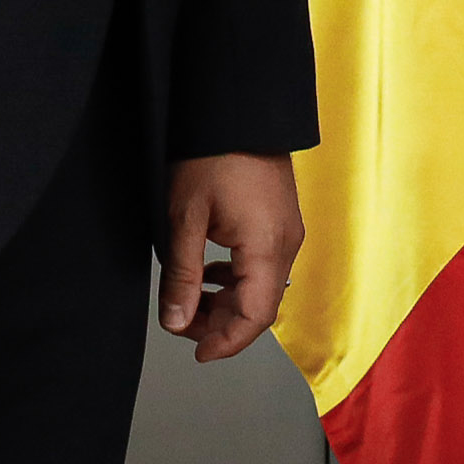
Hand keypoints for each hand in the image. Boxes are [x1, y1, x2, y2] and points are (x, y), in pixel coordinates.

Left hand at [160, 150, 301, 361]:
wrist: (238, 110)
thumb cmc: (213, 155)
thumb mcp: (185, 219)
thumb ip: (182, 276)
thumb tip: (176, 322)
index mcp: (267, 248)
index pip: (255, 316)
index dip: (226, 342)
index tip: (197, 353)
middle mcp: (286, 243)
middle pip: (260, 305)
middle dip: (221, 323)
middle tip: (181, 322)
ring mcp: (287, 231)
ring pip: (262, 287)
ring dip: (228, 301)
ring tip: (190, 298)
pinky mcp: (281, 220)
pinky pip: (264, 264)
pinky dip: (237, 279)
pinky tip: (210, 271)